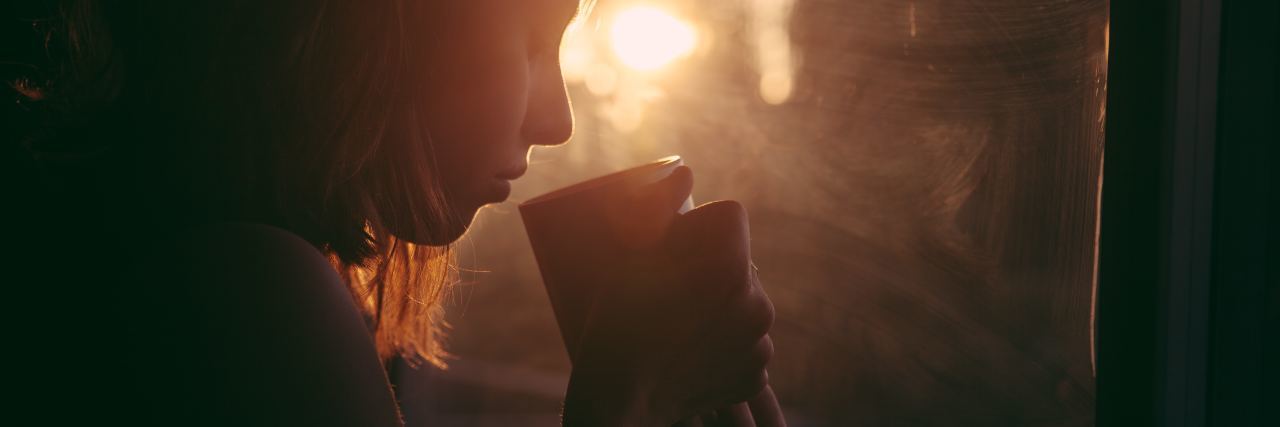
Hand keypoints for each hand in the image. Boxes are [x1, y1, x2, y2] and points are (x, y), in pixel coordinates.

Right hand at [562, 167, 775, 425]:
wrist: (618, 402)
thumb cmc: (614, 322)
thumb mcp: (624, 255)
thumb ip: (656, 205)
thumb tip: (685, 172)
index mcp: (732, 260)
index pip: (729, 217)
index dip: (700, 224)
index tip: (672, 242)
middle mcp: (757, 299)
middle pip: (737, 262)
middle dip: (710, 265)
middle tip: (667, 284)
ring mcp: (759, 342)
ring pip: (743, 304)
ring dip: (720, 306)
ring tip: (677, 320)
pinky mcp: (754, 376)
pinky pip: (745, 347)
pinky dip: (725, 347)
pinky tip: (694, 350)